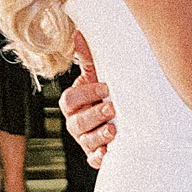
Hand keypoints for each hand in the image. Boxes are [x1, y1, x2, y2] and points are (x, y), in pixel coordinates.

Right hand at [57, 30, 114, 166]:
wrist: (121, 115)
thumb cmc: (106, 92)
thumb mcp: (98, 74)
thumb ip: (88, 57)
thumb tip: (78, 32)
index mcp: (73, 103)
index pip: (70, 99)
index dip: (86, 93)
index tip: (106, 87)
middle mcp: (75, 122)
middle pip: (76, 123)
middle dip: (94, 116)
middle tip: (112, 109)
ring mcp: (84, 140)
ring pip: (85, 142)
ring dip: (99, 137)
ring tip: (114, 130)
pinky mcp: (95, 155)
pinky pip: (93, 160)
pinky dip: (100, 157)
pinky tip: (108, 153)